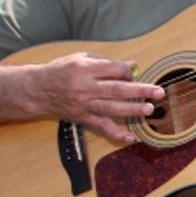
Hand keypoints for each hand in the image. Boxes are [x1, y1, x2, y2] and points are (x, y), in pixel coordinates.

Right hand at [28, 52, 164, 144]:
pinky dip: (117, 134)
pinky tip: (132, 137)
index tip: (135, 73)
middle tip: (159, 92)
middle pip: (117, 89)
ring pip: (112, 108)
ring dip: (133, 109)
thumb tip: (133, 66)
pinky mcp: (83, 118)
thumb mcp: (80, 59)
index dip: (128, 71)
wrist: (36, 90)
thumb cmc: (61, 71)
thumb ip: (106, 62)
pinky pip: (102, 127)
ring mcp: (84, 105)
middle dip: (140, 91)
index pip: (113, 70)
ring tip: (150, 109)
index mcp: (84, 69)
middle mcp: (84, 87)